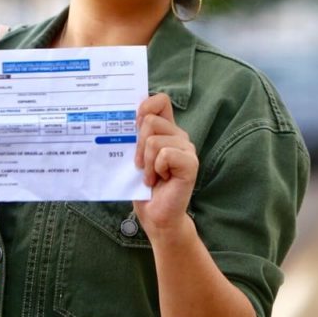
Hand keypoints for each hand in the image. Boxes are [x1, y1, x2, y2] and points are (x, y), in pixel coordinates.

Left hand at [132, 93, 197, 235]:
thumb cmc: (143, 187)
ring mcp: (187, 149)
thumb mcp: (134, 156)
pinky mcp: (191, 164)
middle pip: (151, 121)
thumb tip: (126, 118)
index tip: (135, 124)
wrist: (156, 215)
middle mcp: (179, 136)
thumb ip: (135, 136)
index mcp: (166, 130)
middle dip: (138, 146)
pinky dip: (156, 170)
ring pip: (154, 140)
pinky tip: (161, 180)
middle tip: (141, 166)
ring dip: (146, 163)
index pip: (161, 100)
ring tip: (151, 176)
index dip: (146, 105)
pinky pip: (164, 155)